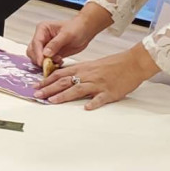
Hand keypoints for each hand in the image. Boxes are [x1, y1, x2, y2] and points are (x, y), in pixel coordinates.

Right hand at [26, 3, 111, 66]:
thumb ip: (55, 44)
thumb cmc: (77, 28)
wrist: (85, 31)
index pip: (36, 43)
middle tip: (49, 64)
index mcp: (42, 29)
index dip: (37, 53)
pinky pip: (45, 62)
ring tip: (57, 60)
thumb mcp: (67, 35)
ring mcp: (45, 46)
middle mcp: (41, 38)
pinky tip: (59, 62)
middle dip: (39, 59)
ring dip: (45, 62)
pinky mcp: (50, 53)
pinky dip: (50, 65)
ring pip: (37, 58)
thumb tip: (45, 54)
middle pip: (32, 51)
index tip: (41, 62)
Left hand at [35, 44, 160, 109]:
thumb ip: (80, 72)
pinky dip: (93, 103)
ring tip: (52, 101)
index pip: (60, 73)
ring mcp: (98, 84)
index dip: (47, 80)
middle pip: (65, 81)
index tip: (36, 86)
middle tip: (36, 95)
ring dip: (63, 95)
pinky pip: (100, 98)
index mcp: (84, 68)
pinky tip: (86, 108)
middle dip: (49, 88)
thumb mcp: (93, 65)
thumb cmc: (114, 64)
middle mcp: (88, 75)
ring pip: (78, 89)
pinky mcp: (110, 92)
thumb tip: (66, 79)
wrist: (133, 62)